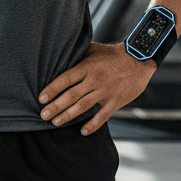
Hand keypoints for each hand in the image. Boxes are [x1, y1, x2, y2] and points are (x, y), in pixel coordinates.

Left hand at [38, 42, 156, 135]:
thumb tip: (61, 56)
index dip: (52, 89)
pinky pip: (102, 116)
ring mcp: (105, 92)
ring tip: (55, 122)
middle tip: (43, 115)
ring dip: (68, 116)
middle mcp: (95, 80)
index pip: (66, 79)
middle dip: (55, 106)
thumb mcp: (94, 49)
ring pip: (83, 106)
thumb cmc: (114, 54)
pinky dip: (92, 125)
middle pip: (71, 95)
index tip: (41, 98)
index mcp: (87, 67)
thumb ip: (78, 55)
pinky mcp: (115, 101)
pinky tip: (82, 131)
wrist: (139, 60)